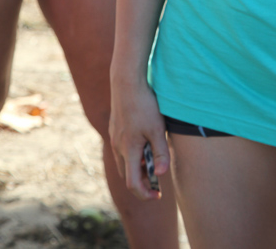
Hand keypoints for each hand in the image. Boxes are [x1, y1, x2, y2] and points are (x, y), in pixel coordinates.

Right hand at [109, 76, 169, 199]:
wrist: (126, 81)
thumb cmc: (144, 104)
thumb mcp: (157, 128)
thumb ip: (160, 153)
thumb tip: (161, 174)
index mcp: (129, 150)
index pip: (133, 184)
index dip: (145, 194)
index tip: (158, 195)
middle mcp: (118, 147)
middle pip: (128, 174)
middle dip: (142, 179)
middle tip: (158, 173)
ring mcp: (114, 137)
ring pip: (124, 160)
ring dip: (137, 164)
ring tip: (153, 154)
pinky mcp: (114, 128)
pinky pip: (122, 147)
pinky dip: (133, 152)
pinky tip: (144, 138)